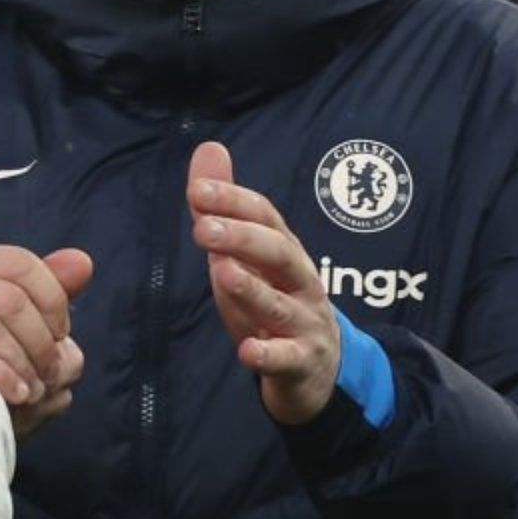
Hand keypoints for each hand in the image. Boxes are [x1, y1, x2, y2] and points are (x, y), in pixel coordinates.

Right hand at [0, 243, 94, 434]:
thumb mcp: (21, 332)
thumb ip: (49, 293)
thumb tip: (82, 263)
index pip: (17, 264)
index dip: (52, 299)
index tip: (60, 333)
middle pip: (8, 298)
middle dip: (42, 341)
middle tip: (50, 372)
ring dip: (24, 364)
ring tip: (34, 389)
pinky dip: (3, 378)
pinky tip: (16, 394)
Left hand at [189, 142, 343, 425]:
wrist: (319, 370)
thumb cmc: (275, 303)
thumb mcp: (246, 257)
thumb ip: (225, 209)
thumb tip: (209, 147)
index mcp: (284, 252)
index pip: (266, 218)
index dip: (235, 201)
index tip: (198, 189)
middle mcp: (301, 281)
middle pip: (279, 254)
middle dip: (243, 238)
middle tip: (203, 228)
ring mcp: (304, 322)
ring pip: (280, 304)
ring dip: (252, 289)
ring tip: (222, 274)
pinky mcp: (302, 362)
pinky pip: (286, 358)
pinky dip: (267, 354)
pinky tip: (246, 351)